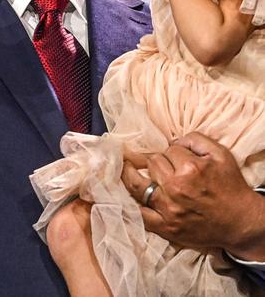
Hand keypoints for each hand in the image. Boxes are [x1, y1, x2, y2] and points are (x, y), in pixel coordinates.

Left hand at [122, 133, 264, 259]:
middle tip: (159, 163)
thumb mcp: (220, 154)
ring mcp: (169, 209)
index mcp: (190, 169)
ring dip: (129, 175)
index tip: (176, 156)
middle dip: (155, 160)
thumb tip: (173, 140)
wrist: (241, 222)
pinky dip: (132, 205)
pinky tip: (126, 194)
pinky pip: (141, 215)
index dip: (171, 151)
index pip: (167, 150)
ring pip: (138, 185)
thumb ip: (195, 139)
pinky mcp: (167, 228)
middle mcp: (176, 189)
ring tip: (124, 167)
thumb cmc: (230, 186)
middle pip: (151, 164)